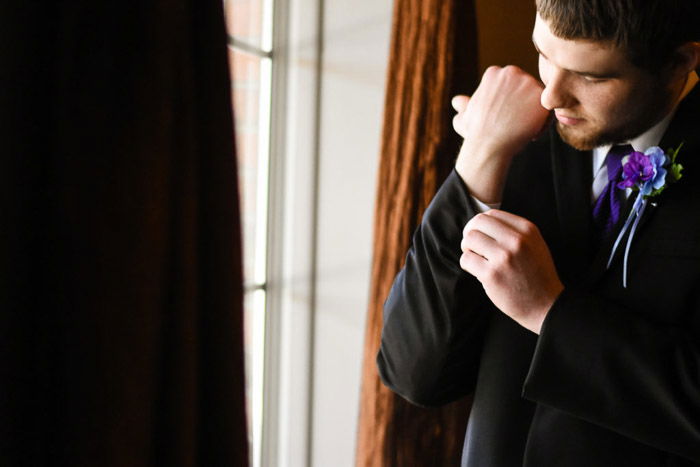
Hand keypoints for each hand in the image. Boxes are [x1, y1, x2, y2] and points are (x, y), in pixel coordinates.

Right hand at [452, 66, 549, 202]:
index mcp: (494, 72)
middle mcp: (511, 72)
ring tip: (521, 130)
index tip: (504, 118)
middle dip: (523, 105)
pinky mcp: (541, 96)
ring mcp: (528, 82)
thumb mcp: (465, 116)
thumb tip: (457, 101)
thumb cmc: (475, 133)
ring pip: (537, 98)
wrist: (489, 144)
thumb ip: (464, 106)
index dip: (509, 103)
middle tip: (515, 125)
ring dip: (533, 114)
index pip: (511, 85)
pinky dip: (543, 123)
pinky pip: (549, 109)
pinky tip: (530, 133)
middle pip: (526, 88)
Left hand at [459, 209, 562, 333]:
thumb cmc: (536, 275)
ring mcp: (504, 257)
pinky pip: (466, 260)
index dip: (481, 224)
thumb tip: (481, 222)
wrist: (546, 305)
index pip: (492, 214)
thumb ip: (513, 231)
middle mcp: (516, 240)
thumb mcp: (535, 245)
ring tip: (477, 259)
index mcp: (527, 230)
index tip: (481, 235)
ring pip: (469, 239)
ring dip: (467, 249)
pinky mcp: (492, 274)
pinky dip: (467, 265)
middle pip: (477, 223)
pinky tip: (478, 271)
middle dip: (470, 233)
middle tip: (473, 246)